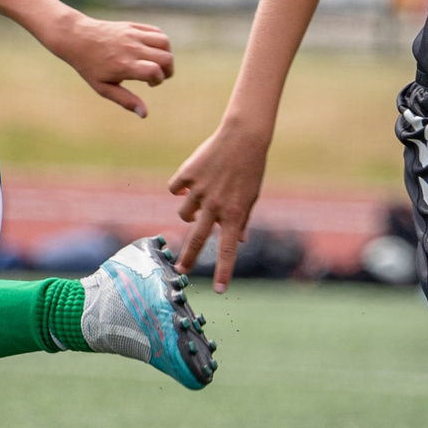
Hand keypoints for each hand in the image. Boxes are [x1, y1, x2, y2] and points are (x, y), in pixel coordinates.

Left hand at [49, 15, 173, 116]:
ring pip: (165, 42)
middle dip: (168, 71)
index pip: (155, 71)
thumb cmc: (89, 66)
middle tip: (156, 76)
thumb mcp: (103, 87)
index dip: (159, 80)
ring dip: (167, 54)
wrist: (76, 37)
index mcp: (124, 66)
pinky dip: (160, 42)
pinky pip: (157, 32)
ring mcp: (133, 35)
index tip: (149, 84)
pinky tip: (150, 50)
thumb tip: (144, 114)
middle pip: (166, 58)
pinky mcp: (132, 26)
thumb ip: (125, 100)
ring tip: (156, 62)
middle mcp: (131, 49)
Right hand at [169, 117, 269, 291]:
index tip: (219, 289)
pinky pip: (176, 189)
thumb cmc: (250, 169)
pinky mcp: (187, 175)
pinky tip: (191, 180)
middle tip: (180, 269)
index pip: (227, 250)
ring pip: (184, 213)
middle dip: (188, 257)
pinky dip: (181, 188)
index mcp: (235, 214)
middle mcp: (215, 206)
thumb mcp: (251, 197)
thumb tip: (240, 240)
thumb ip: (242, 220)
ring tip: (200, 197)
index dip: (223, 271)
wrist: (243, 137)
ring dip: (189, 211)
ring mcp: (199, 191)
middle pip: (197, 239)